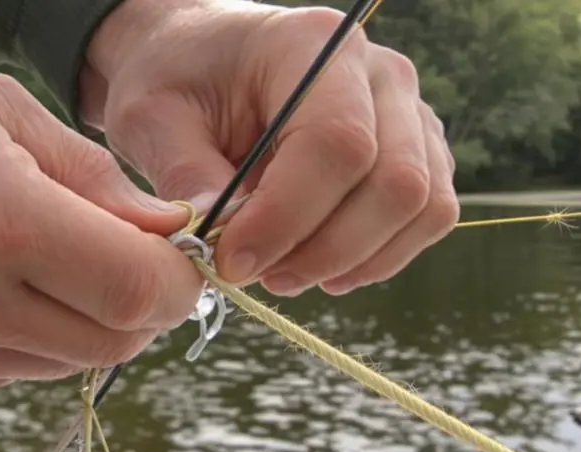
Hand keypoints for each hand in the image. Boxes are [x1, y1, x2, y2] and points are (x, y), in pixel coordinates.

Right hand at [0, 23, 200, 404]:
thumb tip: (167, 229)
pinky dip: (28, 336)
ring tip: (50, 256)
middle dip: (142, 305)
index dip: (177, 278)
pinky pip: (7, 373)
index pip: (135, 291)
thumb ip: (93, 178)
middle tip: (130, 255)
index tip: (177, 251)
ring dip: (85, 320)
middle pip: (112, 343)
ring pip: (63, 364)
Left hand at [81, 0, 458, 295]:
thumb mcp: (151, 120)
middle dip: (324, 251)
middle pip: (395, 182)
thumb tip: (222, 245)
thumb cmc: (174, 79)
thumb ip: (187, 178)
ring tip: (284, 274)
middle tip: (257, 276)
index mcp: (314, 45)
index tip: (231, 261)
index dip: (288, 218)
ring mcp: (409, 111)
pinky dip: (379, 257)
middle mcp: (380, 72)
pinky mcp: (418, 151)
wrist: (200, 59)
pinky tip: (320, 268)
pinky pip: (429, 216)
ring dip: (355, 261)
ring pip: (422, 206)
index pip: (336, 143)